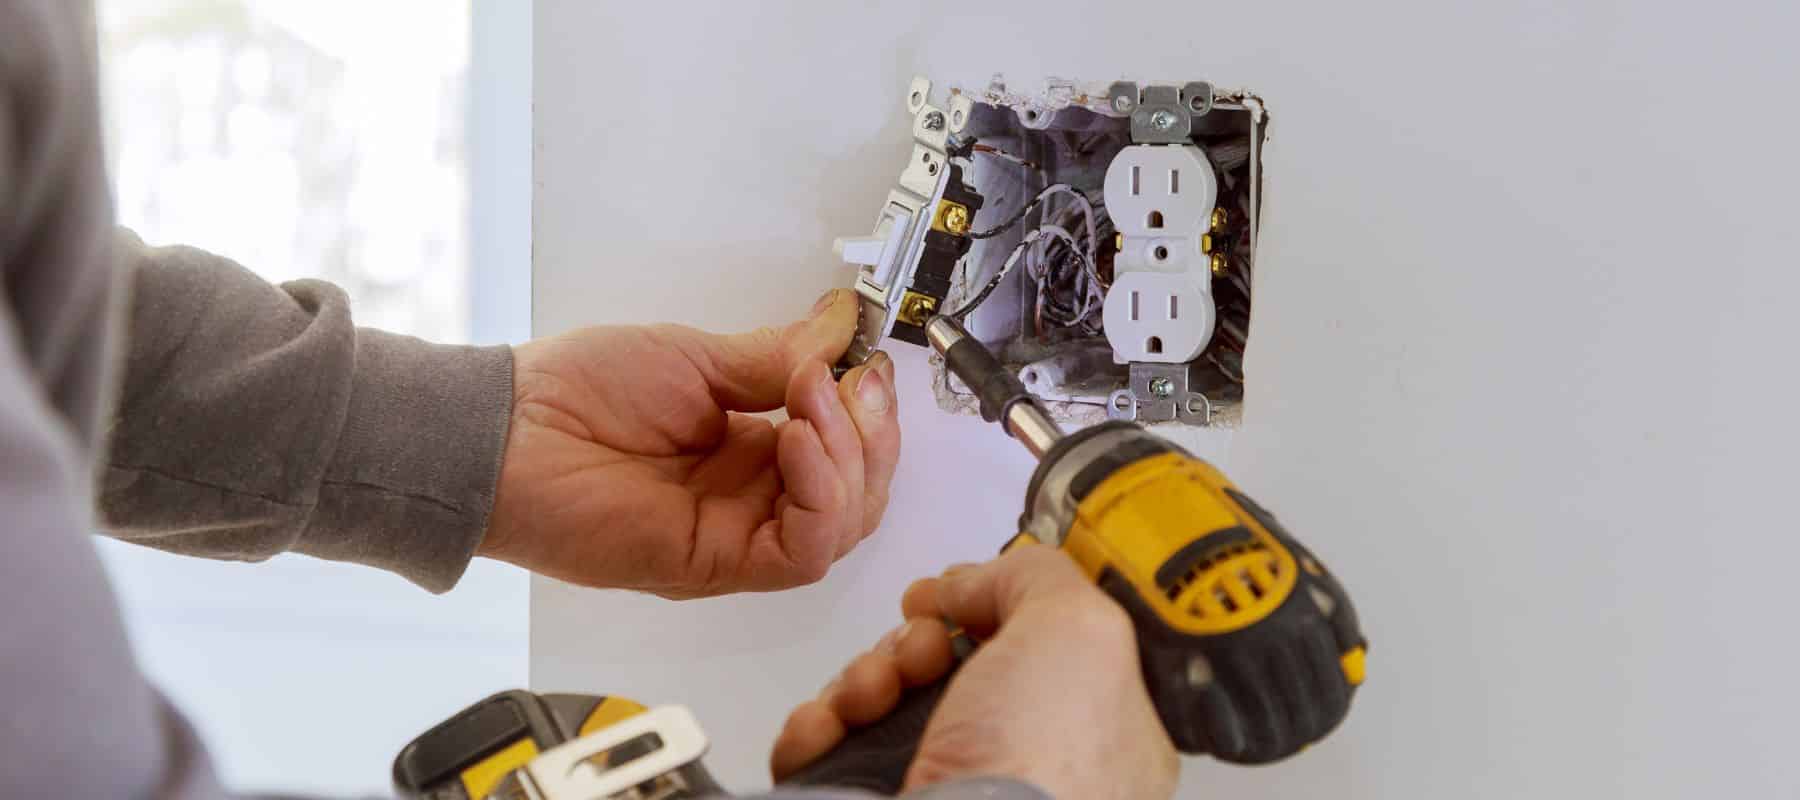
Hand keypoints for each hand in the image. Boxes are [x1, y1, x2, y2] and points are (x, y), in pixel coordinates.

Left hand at [480, 288, 899, 597]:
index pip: (845, 452)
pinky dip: (820, 497)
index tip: (865, 362)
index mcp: (749, 452)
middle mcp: (751, 499)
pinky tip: (797, 443)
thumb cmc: (574, 393)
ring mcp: (736, 535)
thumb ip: (775, 357)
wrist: (506, 432)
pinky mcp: (716, 564)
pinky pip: (801, 553)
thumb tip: (841, 326)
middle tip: (850, 381)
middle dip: (872, 435)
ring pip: (843, 527)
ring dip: (850, 460)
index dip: (868, 413)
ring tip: (811, 400)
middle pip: (859, 495)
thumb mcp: (694, 358)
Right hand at [769, 544, 1178, 798]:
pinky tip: (831, 727)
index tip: (964, 590)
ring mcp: (946, 788)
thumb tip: (975, 579)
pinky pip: (831, 744)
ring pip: (885, 698)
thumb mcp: (1081, 630)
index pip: (1038, 643)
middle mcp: (1021, 760)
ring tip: (871, 694)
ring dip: (864, 675)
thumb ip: (1039, 577)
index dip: (992, 605)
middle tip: (921, 647)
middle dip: (916, 637)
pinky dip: (820, 725)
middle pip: (949, 661)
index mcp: (1096, 727)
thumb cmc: (1041, 771)